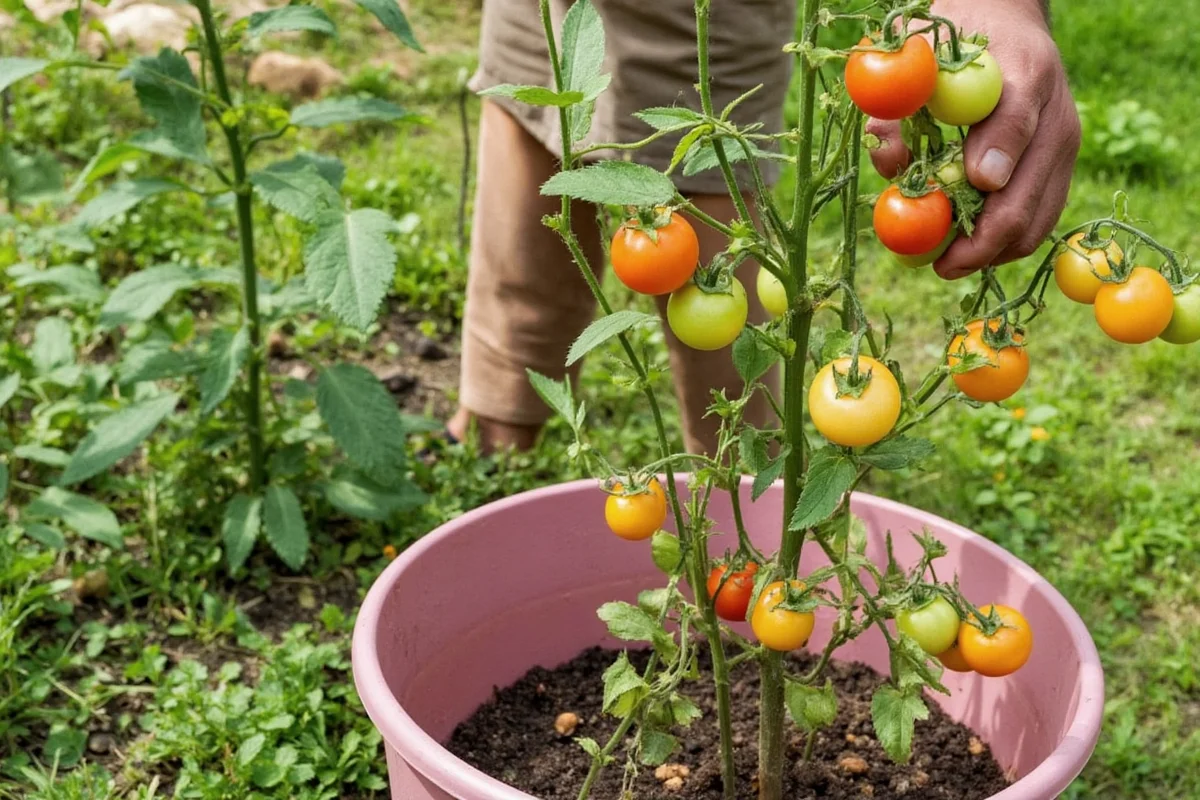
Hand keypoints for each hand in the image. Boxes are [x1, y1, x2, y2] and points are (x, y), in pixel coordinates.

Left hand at [868, 0, 1080, 279]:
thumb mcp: (920, 53)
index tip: (967, 186)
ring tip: (947, 263)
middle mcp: (1054, 114)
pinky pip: (1038, 222)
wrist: (1006, 25)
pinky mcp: (1060, 169)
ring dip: (991, 253)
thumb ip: (900, 102)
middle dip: (981, 240)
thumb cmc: (955, 40)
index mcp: (1021, 72)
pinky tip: (968, 249)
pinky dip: (1002, 246)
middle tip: (940, 265)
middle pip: (1028, 193)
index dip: (991, 156)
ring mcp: (1063, 145)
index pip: (1013, 118)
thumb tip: (890, 153)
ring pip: (1037, 220)